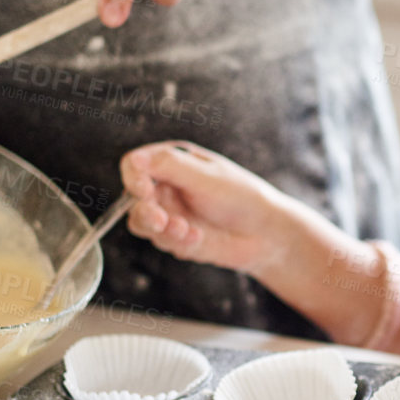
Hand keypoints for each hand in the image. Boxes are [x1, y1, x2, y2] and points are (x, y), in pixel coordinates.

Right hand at [119, 141, 296, 274]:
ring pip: (142, 223)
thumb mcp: (206, 177)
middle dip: (146, 211)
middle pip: (132, 198)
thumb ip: (169, 166)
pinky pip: (162, 241)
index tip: (145, 191)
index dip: (133, 178)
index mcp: (172, 161)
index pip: (134, 165)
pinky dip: (178, 241)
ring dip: (161, 229)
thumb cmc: (242, 196)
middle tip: (161, 220)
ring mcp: (169, 213)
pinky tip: (199, 237)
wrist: (266, 234)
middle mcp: (166, 186)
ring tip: (186, 230)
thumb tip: (134, 159)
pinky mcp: (175, 237)